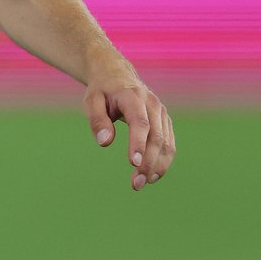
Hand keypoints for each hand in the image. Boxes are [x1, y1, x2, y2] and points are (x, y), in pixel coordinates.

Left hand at [84, 68, 174, 190]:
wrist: (117, 75)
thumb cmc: (102, 91)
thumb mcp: (91, 101)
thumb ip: (97, 121)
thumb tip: (104, 142)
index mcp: (133, 97)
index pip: (140, 123)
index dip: (138, 143)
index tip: (133, 163)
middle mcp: (153, 105)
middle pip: (156, 137)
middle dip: (147, 162)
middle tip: (135, 184)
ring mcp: (162, 114)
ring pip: (167, 144)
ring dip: (157, 166)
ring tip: (141, 184)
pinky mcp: (165, 122)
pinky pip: (169, 145)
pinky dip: (163, 162)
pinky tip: (152, 176)